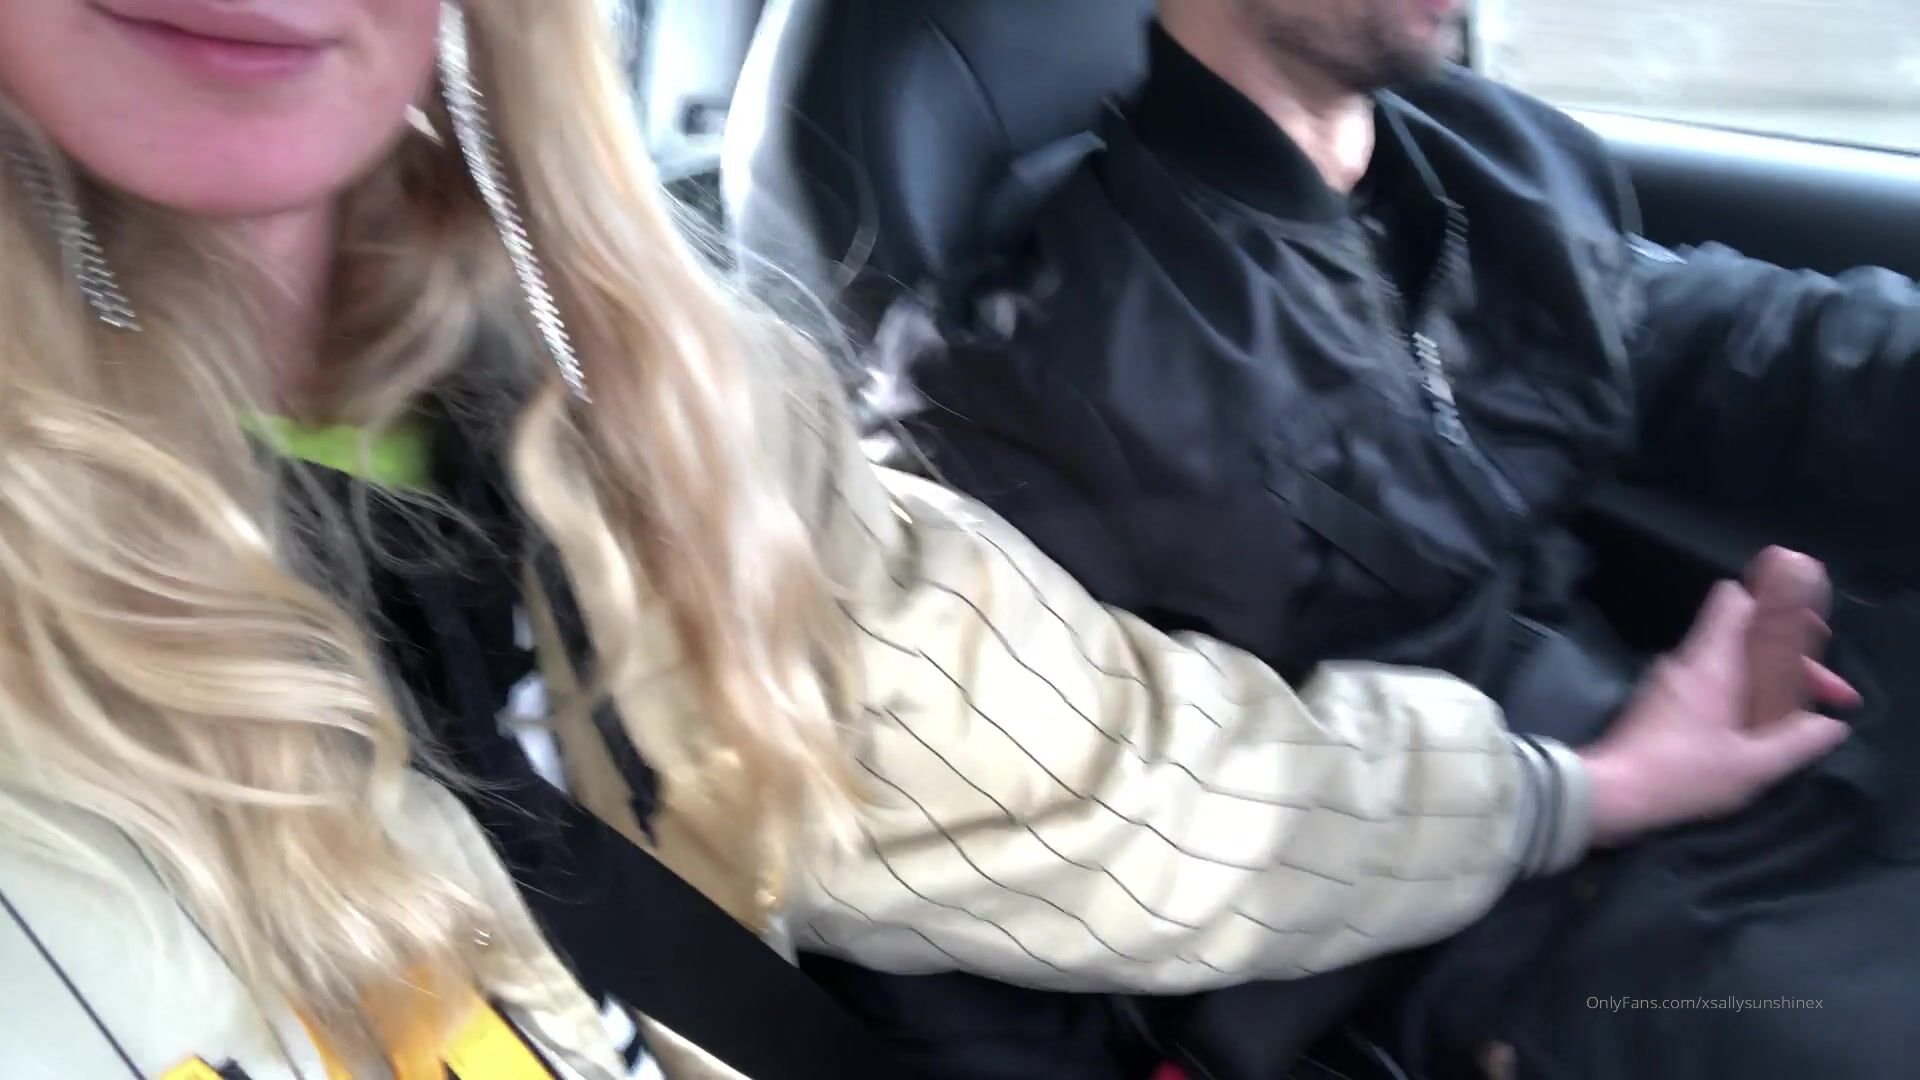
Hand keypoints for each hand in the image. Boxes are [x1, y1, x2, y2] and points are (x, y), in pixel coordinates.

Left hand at [1579, 548, 1857, 846]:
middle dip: (1789, 661)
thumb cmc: (1683, 773)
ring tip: (1797, 715)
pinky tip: (1756, 729)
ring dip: (1766, 682)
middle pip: (1744, 637)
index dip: (1776, 607)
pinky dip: (1740, 697)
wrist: (1611, 792)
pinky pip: (1709, 685)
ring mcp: (1668, 681)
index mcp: (1711, 661)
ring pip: (1728, 664)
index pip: (1736, 600)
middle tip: (1825, 694)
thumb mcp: (1752, 766)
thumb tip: (1833, 725)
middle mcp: (1687, 661)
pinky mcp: (1658, 703)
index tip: (1814, 639)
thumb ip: (1798, 742)